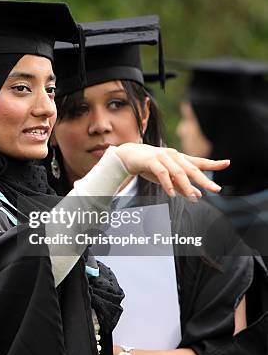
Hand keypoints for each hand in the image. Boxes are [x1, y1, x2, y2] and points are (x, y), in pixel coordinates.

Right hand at [114, 143, 228, 199]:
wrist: (128, 156)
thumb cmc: (149, 167)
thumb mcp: (167, 178)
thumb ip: (182, 186)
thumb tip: (199, 196)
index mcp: (179, 159)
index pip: (199, 161)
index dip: (213, 163)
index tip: (228, 163)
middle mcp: (174, 156)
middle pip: (192, 168)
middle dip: (204, 179)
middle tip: (216, 189)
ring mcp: (163, 157)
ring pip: (178, 172)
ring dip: (186, 186)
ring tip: (194, 198)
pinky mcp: (151, 160)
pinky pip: (162, 172)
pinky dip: (168, 184)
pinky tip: (173, 194)